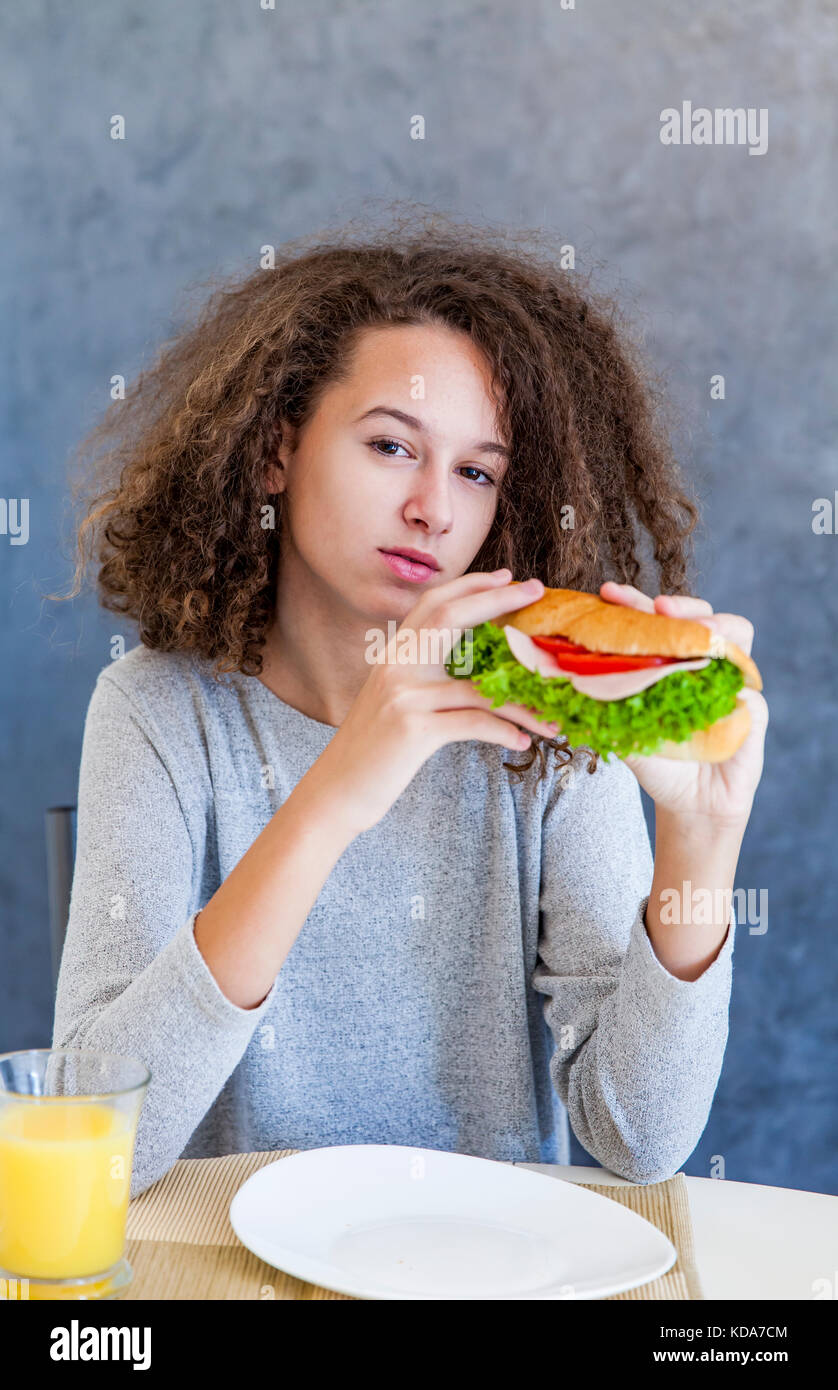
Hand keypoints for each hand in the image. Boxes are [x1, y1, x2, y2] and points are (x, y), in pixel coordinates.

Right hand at [301, 570, 551, 834]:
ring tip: (553, 715)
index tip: (506, 576)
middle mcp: (396, 666)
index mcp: (393, 655)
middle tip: (535, 590)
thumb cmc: (374, 751)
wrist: (337, 792)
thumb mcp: (394, 701)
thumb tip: (473, 671)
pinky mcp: (414, 729)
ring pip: (479, 686)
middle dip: (497, 600)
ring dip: (524, 703)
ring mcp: (404, 695)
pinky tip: (523, 743)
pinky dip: (506, 732)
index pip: (432, 603)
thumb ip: (423, 678)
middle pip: (451, 617)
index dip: (470, 585)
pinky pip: (475, 722)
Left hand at [598, 581, 767, 825]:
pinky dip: (737, 683)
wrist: (691, 804)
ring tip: (696, 632)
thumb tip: (562, 682)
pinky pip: (751, 689)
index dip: (634, 603)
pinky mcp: (755, 708)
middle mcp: (702, 661)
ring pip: (736, 633)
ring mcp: (732, 680)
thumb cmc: (658, 763)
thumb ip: (603, 705)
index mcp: (669, 659)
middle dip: (679, 605)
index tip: (609, 593)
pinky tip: (722, 687)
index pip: (655, 620)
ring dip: (715, 627)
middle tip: (657, 607)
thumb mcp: (623, 731)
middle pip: (699, 614)